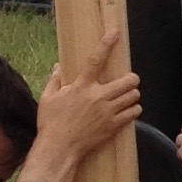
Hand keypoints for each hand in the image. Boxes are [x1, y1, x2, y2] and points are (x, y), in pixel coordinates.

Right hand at [36, 32, 139, 165]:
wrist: (59, 149)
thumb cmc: (51, 123)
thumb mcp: (47, 98)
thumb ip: (55, 80)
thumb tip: (58, 67)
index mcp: (81, 86)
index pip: (96, 59)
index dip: (106, 44)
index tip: (115, 32)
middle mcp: (98, 96)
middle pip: (128, 80)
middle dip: (131, 78)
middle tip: (127, 81)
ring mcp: (108, 112)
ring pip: (134, 96)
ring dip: (132, 94)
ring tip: (126, 96)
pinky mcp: (114, 126)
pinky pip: (134, 113)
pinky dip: (133, 110)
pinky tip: (127, 110)